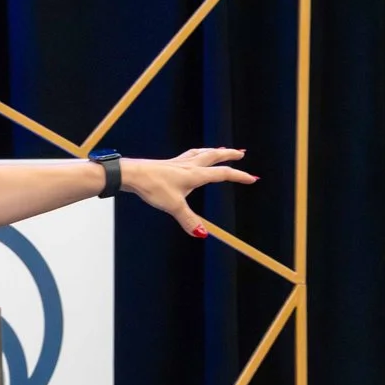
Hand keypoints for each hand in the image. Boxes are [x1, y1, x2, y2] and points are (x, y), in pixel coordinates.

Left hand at [121, 148, 256, 235]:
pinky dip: (197, 154)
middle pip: (215, 155)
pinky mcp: (168, 164)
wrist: (132, 174)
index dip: (239, 176)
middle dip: (230, 155)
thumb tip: (202, 234)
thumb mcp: (173, 206)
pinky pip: (188, 155)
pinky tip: (192, 157)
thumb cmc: (152, 187)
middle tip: (241, 154)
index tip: (252, 179)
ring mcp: (178, 162)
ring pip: (202, 153)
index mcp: (196, 174)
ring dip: (214, 151)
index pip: (223, 174)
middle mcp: (190, 165)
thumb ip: (188, 220)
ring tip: (221, 150)